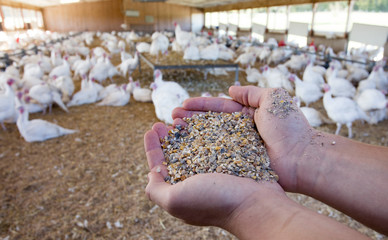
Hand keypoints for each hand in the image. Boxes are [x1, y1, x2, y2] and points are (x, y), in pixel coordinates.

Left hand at [144, 122, 285, 227]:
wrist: (256, 203)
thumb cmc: (214, 202)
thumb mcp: (175, 200)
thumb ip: (156, 190)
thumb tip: (152, 175)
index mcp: (181, 190)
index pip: (161, 166)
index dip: (153, 148)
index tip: (150, 130)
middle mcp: (197, 179)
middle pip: (177, 153)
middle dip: (168, 136)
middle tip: (164, 121)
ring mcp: (215, 169)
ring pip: (196, 144)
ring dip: (186, 130)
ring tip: (180, 116)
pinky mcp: (231, 159)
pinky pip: (216, 140)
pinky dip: (207, 129)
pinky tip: (202, 119)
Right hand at [172, 86, 314, 191]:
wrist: (302, 158)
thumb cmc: (289, 127)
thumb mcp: (274, 98)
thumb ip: (252, 92)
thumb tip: (231, 89)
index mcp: (248, 114)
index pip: (219, 107)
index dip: (201, 106)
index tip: (183, 105)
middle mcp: (240, 131)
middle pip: (210, 123)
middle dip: (191, 119)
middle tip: (172, 117)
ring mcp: (238, 148)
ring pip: (209, 139)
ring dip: (191, 134)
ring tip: (173, 130)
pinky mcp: (237, 165)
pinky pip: (216, 157)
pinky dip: (200, 153)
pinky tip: (185, 150)